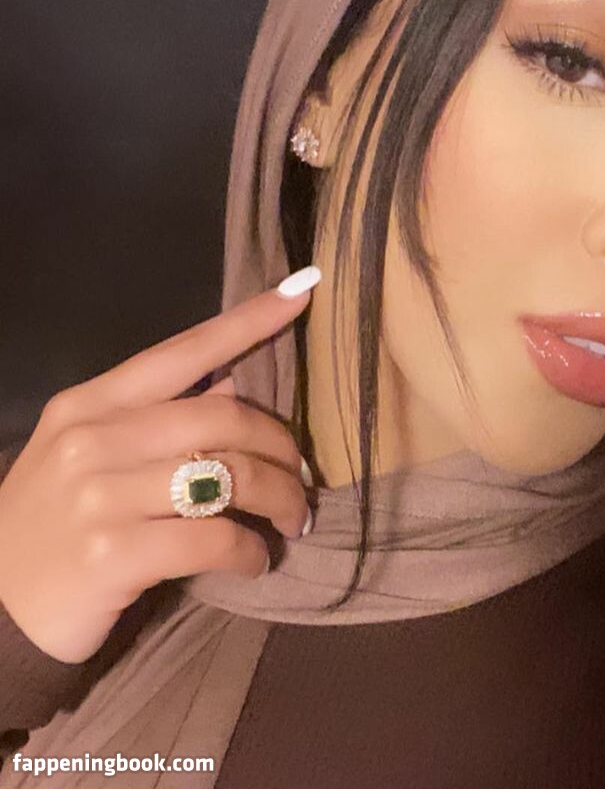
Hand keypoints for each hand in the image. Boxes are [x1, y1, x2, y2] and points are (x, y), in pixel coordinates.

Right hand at [0, 267, 319, 663]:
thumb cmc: (53, 527)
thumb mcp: (88, 458)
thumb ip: (155, 420)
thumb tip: (232, 389)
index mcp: (92, 404)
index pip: (184, 351)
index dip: (248, 322)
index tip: (302, 292)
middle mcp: (95, 439)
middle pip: (225, 418)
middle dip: (282, 449)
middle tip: (301, 481)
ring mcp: (100, 496)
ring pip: (231, 477)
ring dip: (281, 501)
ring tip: (291, 523)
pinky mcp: (112, 554)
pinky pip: (213, 539)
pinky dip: (250, 551)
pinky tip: (256, 563)